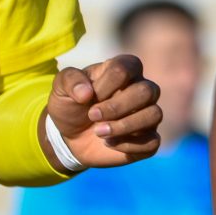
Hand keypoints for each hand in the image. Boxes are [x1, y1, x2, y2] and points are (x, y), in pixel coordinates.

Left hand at [49, 55, 164, 168]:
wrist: (69, 136)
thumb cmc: (71, 105)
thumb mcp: (61, 88)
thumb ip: (70, 80)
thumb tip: (86, 93)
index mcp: (124, 70)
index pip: (126, 68)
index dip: (105, 85)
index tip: (86, 98)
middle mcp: (142, 89)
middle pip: (147, 91)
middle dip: (117, 107)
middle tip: (93, 116)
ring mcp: (148, 113)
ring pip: (154, 115)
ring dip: (124, 126)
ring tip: (99, 132)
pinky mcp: (148, 138)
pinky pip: (152, 141)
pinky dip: (128, 145)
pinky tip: (110, 144)